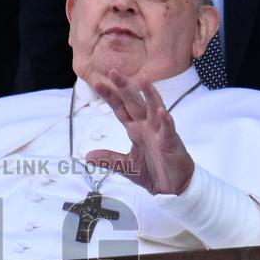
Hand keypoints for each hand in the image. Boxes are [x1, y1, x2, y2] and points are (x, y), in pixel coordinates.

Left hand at [86, 69, 194, 194]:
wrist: (171, 187)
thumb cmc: (152, 171)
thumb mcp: (125, 166)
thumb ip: (108, 159)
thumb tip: (87, 156)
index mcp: (135, 129)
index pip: (120, 108)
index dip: (110, 96)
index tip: (97, 83)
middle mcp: (147, 126)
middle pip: (134, 103)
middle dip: (124, 87)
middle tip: (113, 72)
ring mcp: (160, 133)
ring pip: (154, 109)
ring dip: (149, 95)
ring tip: (142, 80)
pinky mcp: (171, 143)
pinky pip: (168, 131)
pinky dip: (165, 122)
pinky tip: (161, 112)